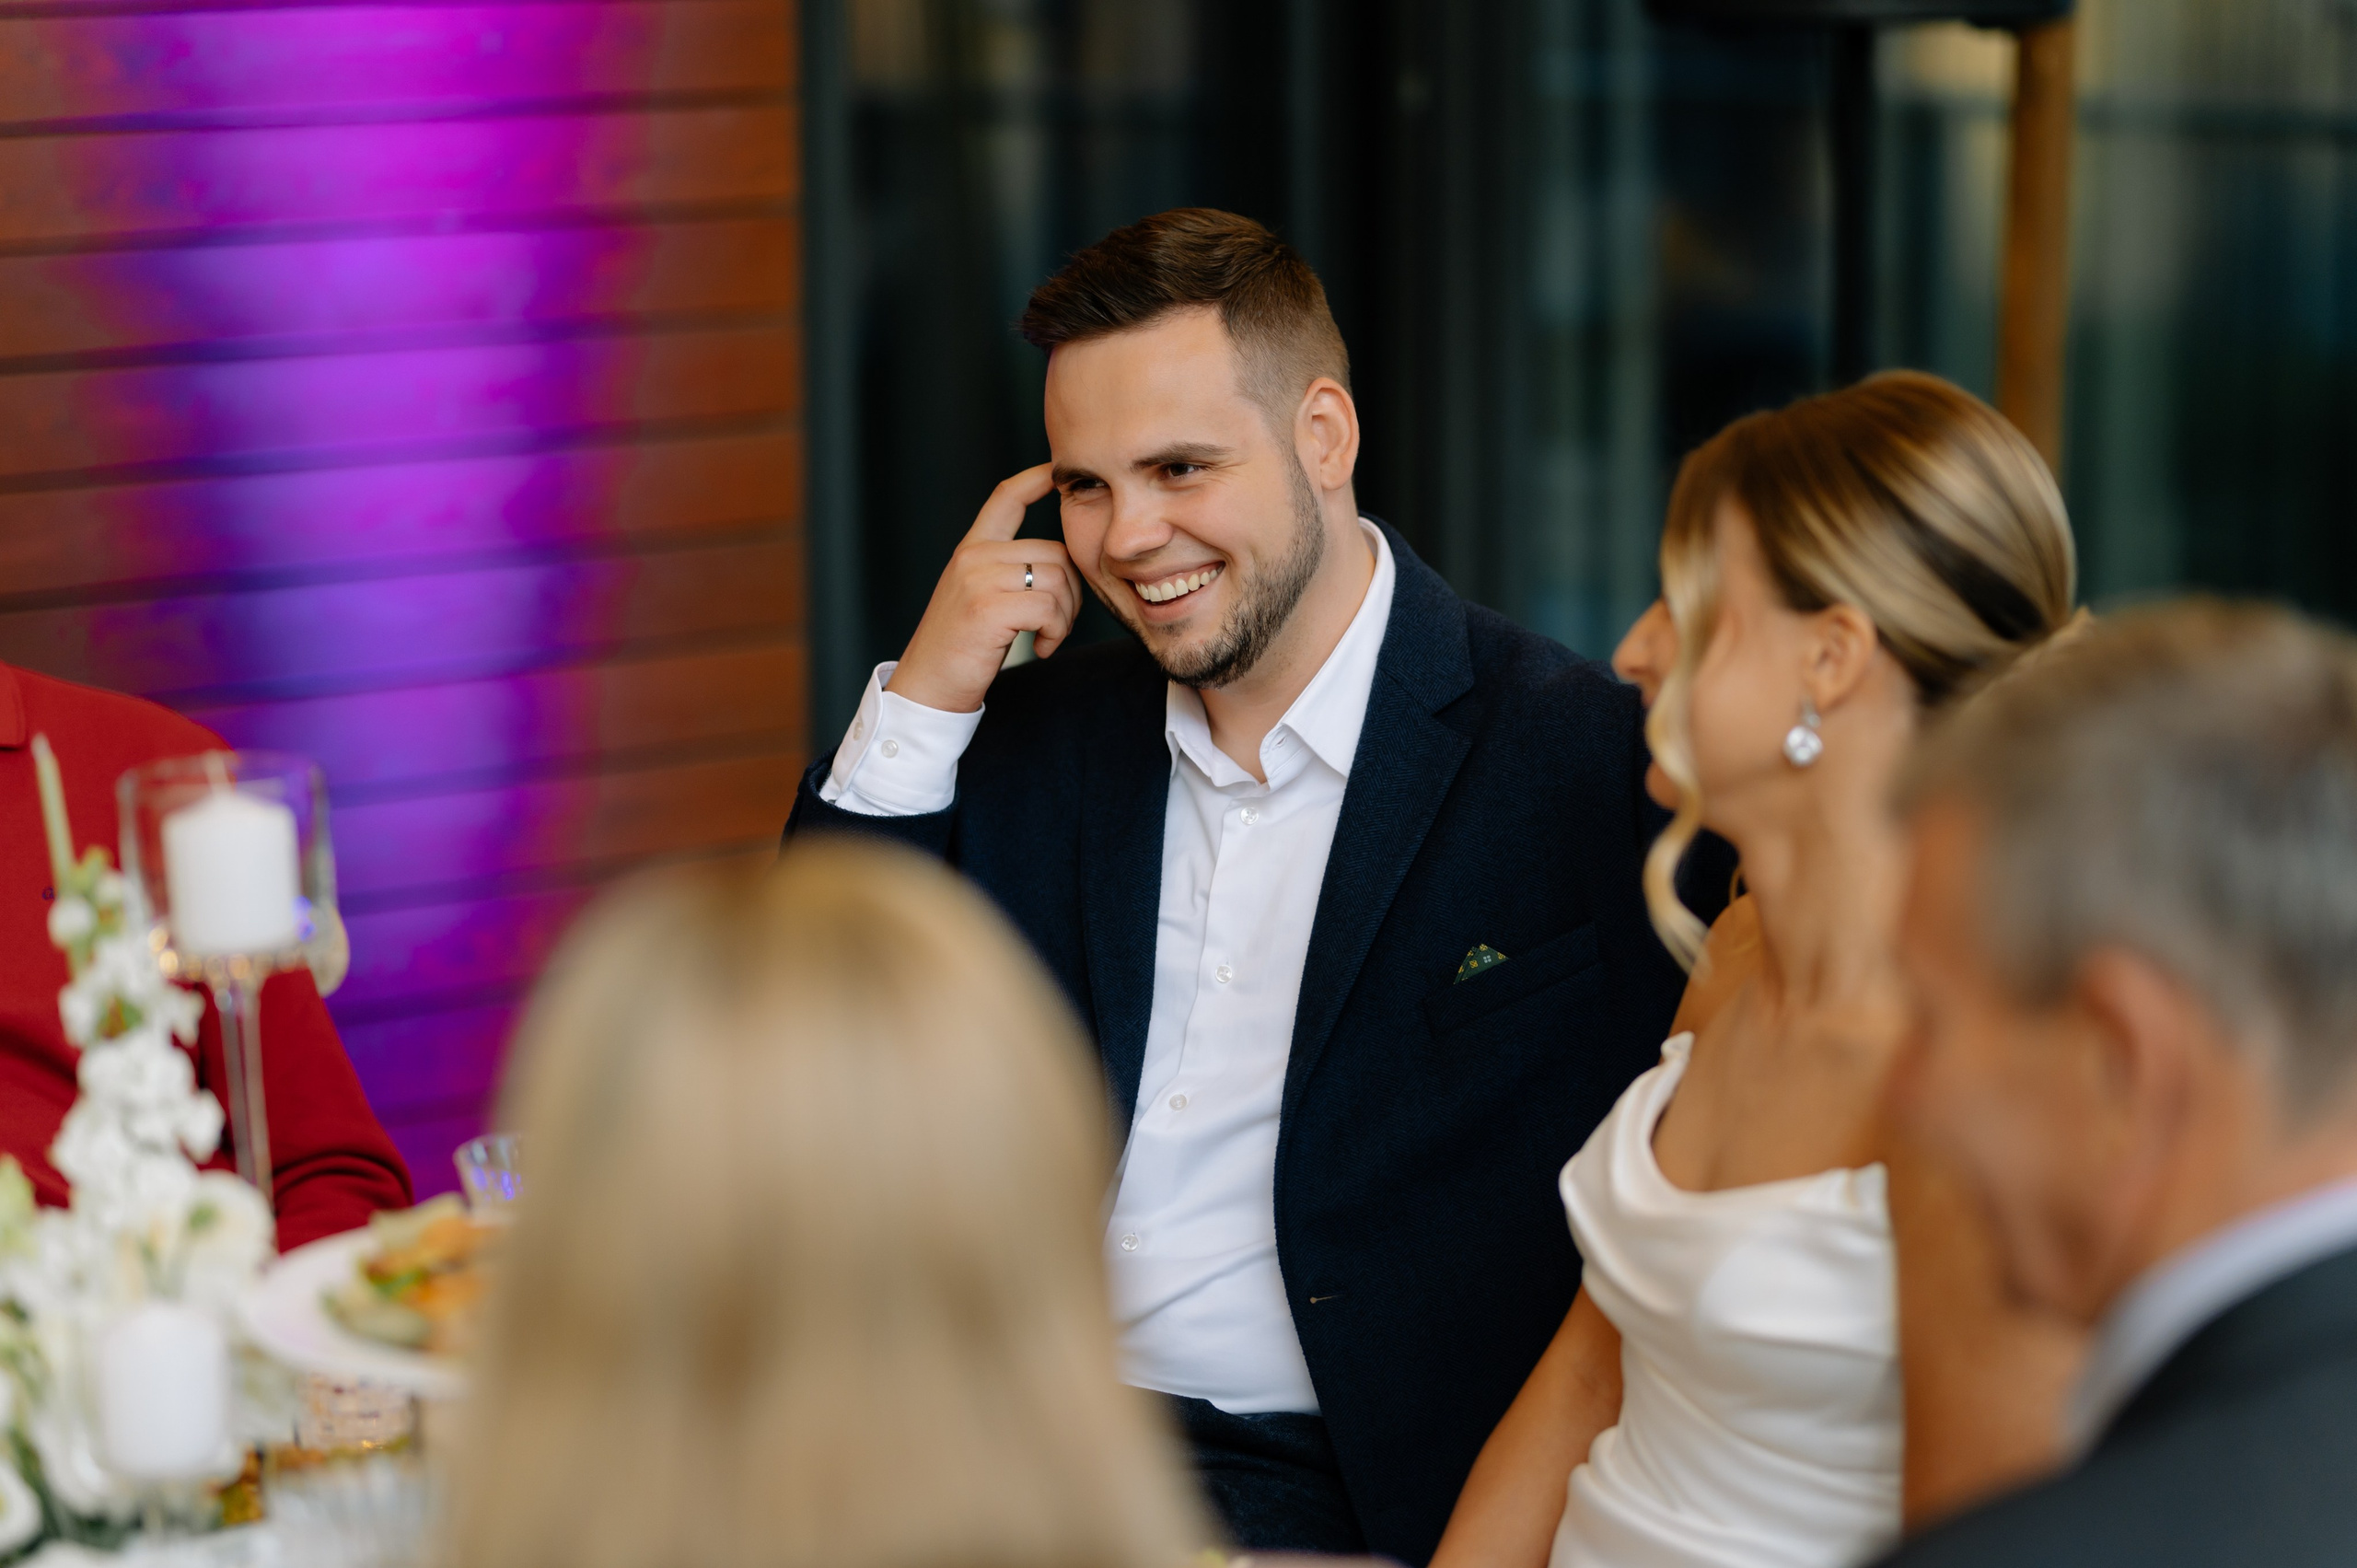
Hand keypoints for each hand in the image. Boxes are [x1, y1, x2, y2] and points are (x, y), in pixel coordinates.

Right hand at [886, 465, 1081, 713]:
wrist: (929, 687)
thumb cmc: (960, 649)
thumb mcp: (978, 598)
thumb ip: (1007, 572)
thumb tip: (1058, 565)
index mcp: (971, 550)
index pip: (1005, 498)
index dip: (1034, 479)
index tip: (1055, 471)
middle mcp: (973, 556)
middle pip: (1054, 552)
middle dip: (1070, 592)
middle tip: (1056, 624)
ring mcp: (978, 579)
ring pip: (1056, 580)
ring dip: (1064, 617)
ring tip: (1047, 638)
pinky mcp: (987, 607)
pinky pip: (1048, 608)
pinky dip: (1056, 632)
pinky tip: (1043, 648)